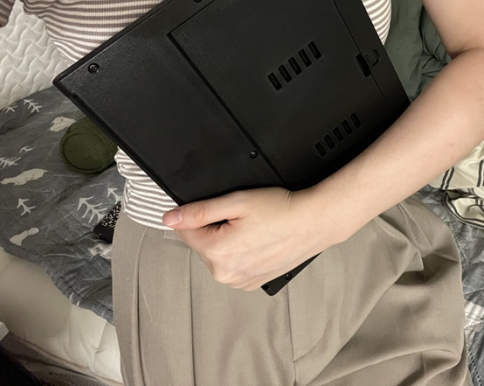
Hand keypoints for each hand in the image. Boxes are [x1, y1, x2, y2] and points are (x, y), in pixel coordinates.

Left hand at [162, 187, 333, 290]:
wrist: (313, 223)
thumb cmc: (281, 210)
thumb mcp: (236, 201)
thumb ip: (199, 211)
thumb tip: (170, 218)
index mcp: (217, 253)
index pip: (185, 230)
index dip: (201, 214)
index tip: (224, 209)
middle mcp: (225, 274)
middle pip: (201, 243)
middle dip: (215, 228)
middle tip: (243, 218)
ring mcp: (239, 281)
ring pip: (217, 255)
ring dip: (227, 241)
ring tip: (253, 229)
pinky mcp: (251, 283)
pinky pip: (233, 265)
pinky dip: (240, 253)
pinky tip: (257, 241)